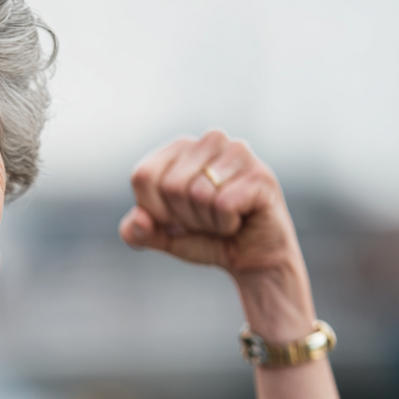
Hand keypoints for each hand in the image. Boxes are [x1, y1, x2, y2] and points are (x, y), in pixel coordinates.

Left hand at [118, 130, 313, 342]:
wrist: (251, 258)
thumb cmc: (206, 239)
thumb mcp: (163, 237)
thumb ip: (138, 231)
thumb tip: (137, 220)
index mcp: (180, 147)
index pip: (143, 176)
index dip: (154, 209)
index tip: (176, 218)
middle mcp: (210, 140)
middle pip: (171, 185)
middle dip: (183, 217)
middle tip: (205, 220)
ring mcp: (239, 152)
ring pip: (198, 193)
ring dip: (206, 221)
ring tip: (222, 219)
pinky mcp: (260, 175)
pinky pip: (223, 204)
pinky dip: (226, 224)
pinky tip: (239, 220)